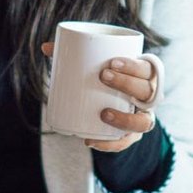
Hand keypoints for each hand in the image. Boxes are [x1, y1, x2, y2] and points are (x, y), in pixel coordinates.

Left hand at [42, 42, 158, 153]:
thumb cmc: (107, 79)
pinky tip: (92, 141)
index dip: (132, 65)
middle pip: (146, 90)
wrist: (119, 103)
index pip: (145, 68)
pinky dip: (111, 145)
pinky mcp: (133, 135)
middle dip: (127, 83)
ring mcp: (143, 117)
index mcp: (143, 76)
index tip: (112, 61)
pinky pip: (126, 142)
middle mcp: (147, 97)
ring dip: (125, 119)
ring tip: (103, 114)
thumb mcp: (97, 66)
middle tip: (104, 77)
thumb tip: (45, 47)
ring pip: (143, 121)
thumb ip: (74, 55)